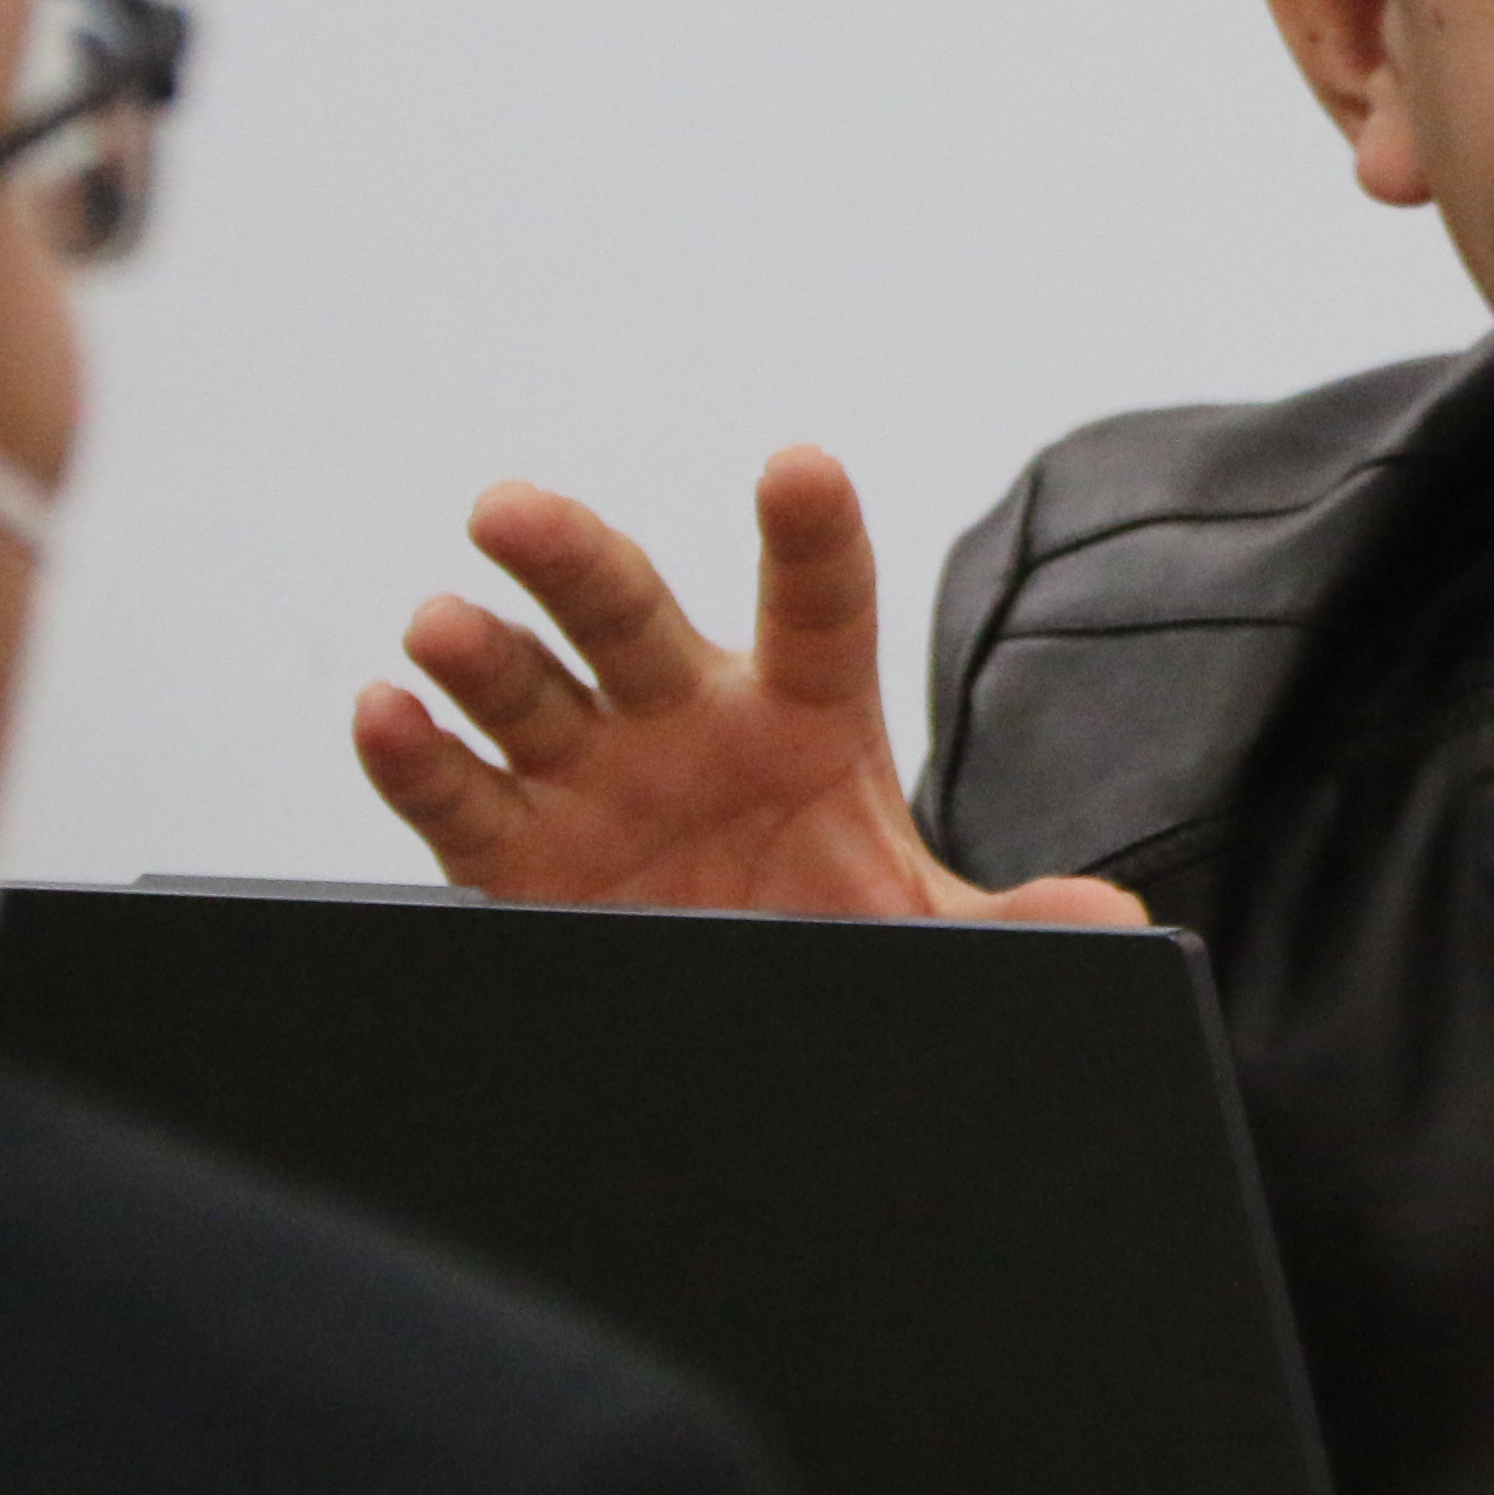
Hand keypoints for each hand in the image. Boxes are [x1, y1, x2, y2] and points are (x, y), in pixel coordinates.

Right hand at [352, 445, 1147, 926]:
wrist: (768, 1027)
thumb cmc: (845, 938)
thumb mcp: (937, 939)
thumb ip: (1019, 931)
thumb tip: (1106, 925)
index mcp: (807, 715)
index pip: (818, 606)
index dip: (811, 539)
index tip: (799, 467)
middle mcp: (687, 722)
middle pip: (629, 616)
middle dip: (571, 559)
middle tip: (511, 509)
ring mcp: (596, 781)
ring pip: (529, 692)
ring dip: (480, 655)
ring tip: (440, 624)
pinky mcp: (522, 859)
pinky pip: (460, 798)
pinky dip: (415, 758)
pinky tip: (387, 712)